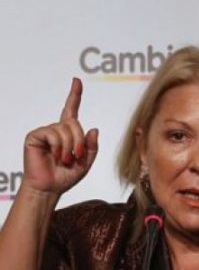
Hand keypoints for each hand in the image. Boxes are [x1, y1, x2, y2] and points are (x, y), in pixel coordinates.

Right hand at [22, 78, 98, 195]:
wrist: (50, 188)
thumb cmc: (66, 176)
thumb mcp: (86, 162)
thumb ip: (92, 146)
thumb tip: (94, 128)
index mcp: (69, 133)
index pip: (71, 110)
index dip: (74, 95)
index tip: (77, 81)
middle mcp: (56, 130)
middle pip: (74, 123)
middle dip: (79, 141)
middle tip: (76, 157)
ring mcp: (45, 132)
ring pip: (65, 129)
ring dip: (69, 147)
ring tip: (65, 160)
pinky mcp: (35, 136)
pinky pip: (52, 133)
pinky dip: (59, 146)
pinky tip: (56, 156)